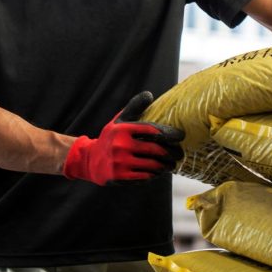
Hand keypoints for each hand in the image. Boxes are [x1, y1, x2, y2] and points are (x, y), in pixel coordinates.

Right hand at [62, 91, 184, 185]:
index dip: (170, 134)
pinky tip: (159, 171)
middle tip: (179, 154)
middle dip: (172, 153)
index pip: (152, 131)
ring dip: (166, 166)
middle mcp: (121, 145)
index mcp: (123, 130)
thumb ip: (134, 107)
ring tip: (171, 164)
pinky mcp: (121, 177)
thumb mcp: (119, 120)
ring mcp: (121, 162)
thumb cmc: (110, 138)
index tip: (181, 136)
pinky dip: (155, 174)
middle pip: (156, 150)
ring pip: (153, 165)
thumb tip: (149, 94)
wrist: (91, 160)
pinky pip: (146, 176)